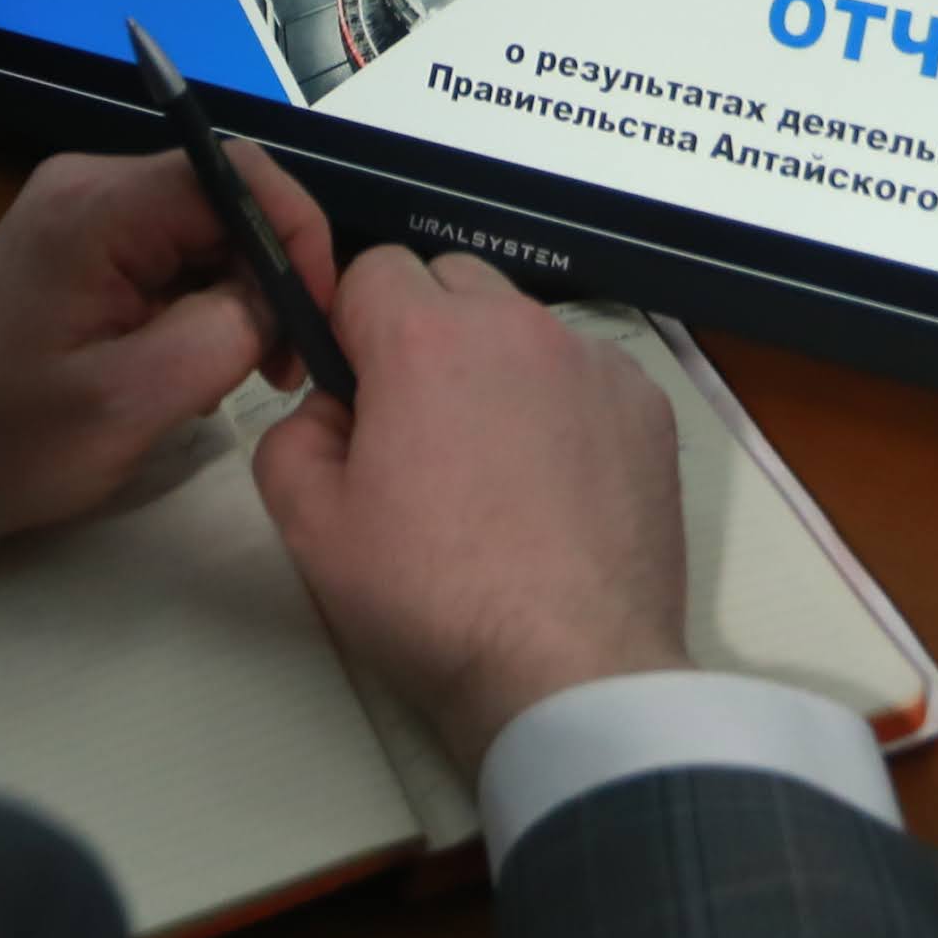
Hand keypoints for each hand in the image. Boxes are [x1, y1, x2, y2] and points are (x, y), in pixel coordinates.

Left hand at [0, 143, 338, 571]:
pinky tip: (184, 370)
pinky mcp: (75, 251)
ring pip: (202, 233)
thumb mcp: (133, 403)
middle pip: (223, 200)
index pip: (236, 174)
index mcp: (99, 207)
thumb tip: (281, 295)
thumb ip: (227, 333)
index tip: (317, 315)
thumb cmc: (2, 443)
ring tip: (232, 379)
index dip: (296, 233)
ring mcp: (79, 216)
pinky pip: (168, 257)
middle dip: (269, 275)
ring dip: (234, 299)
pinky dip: (195, 308)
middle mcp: (90, 187)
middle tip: (281, 368)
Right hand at [250, 250, 692, 767]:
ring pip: (522, 325)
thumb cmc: (436, 602)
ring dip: (494, 366)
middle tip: (415, 424)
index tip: (354, 388)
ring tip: (488, 464)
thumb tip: (329, 409)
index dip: (351, 324)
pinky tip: (549, 484)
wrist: (568, 669)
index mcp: (425, 339)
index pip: (371, 268)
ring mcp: (592, 363)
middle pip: (451, 280)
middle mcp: (516, 327)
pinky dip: (560, 405)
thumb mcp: (311, 527)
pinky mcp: (646, 406)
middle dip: (423, 329)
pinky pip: (585, 372)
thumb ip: (291, 435)